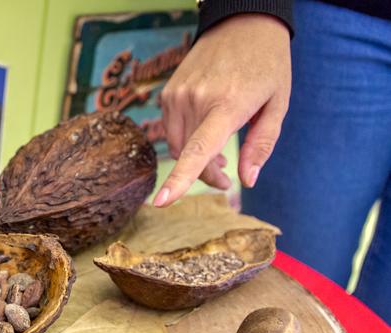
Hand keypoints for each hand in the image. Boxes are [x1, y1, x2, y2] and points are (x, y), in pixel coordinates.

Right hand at [154, 14, 291, 206]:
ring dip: (196, 158)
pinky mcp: (168, 92)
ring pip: (178, 147)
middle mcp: (196, 100)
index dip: (180, 179)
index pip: (198, 150)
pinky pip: (172, 130)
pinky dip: (186, 140)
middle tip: (227, 179)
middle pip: (191, 156)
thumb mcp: (278, 104)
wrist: (242, 22)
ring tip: (220, 155)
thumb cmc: (267, 64)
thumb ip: (262, 145)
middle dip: (208, 174)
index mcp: (227, 104)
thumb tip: (247, 180)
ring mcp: (178, 95)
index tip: (161, 202)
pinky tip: (205, 133)